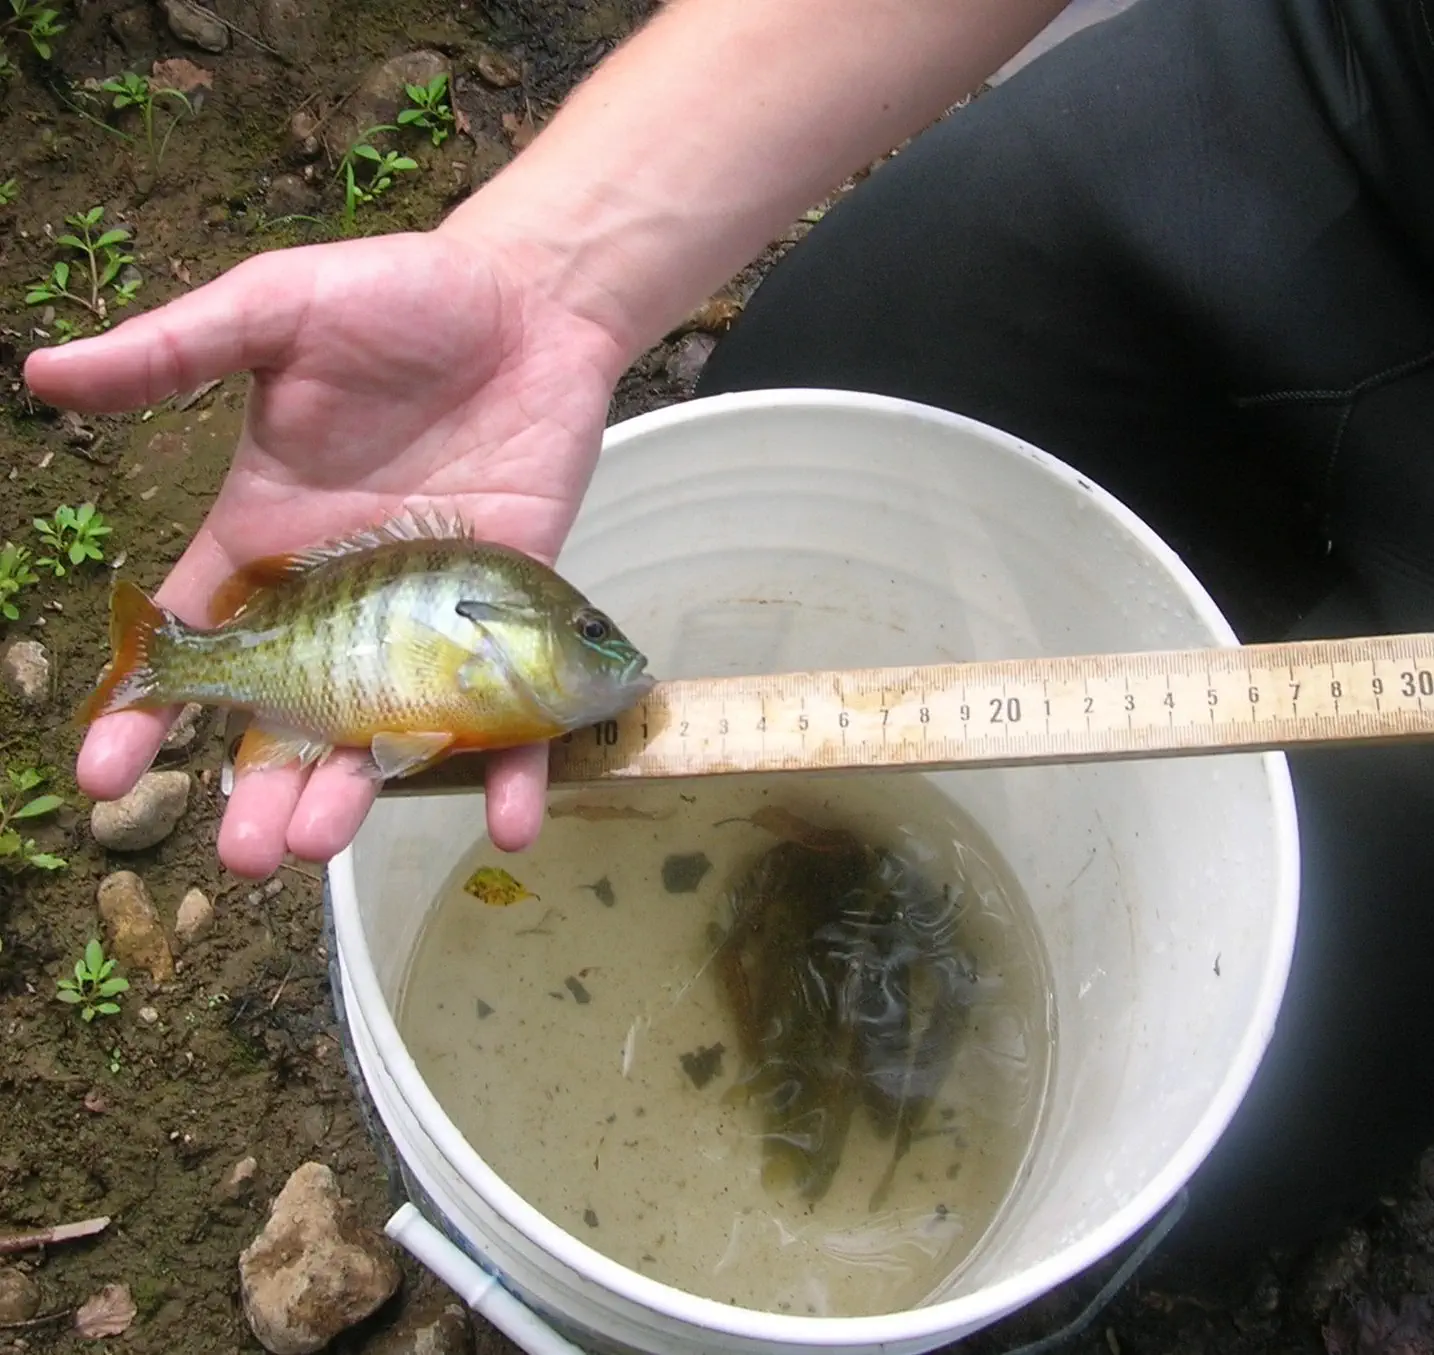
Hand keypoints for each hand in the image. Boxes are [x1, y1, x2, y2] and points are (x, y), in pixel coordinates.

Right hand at [23, 227, 628, 879]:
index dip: (148, 709)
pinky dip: (514, 770)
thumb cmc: (399, 300)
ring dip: (355, 796)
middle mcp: (343, 601)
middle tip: (248, 852)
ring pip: (386, 734)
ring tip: (323, 842)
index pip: (196, 644)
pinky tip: (508, 822)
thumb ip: (178, 351)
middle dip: (260, 788)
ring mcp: (430, 620)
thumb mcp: (277, 314)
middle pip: (288, 718)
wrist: (528, 306)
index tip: (107, 773)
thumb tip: (44, 376)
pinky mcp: (513, 618)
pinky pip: (513, 711)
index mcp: (269, 542)